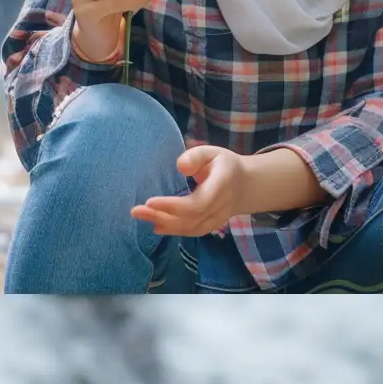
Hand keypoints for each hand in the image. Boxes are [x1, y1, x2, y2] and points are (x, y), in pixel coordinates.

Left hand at [133, 143, 251, 236]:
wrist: (246, 185)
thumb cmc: (223, 164)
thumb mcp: (212, 151)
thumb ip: (196, 155)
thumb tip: (179, 167)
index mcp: (222, 184)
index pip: (198, 202)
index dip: (173, 206)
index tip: (149, 201)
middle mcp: (221, 205)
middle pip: (191, 218)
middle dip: (162, 215)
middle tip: (136, 210)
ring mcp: (218, 218)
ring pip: (191, 228)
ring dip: (164, 224)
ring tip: (140, 216)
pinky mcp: (212, 225)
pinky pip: (193, 231)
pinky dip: (173, 230)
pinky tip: (156, 225)